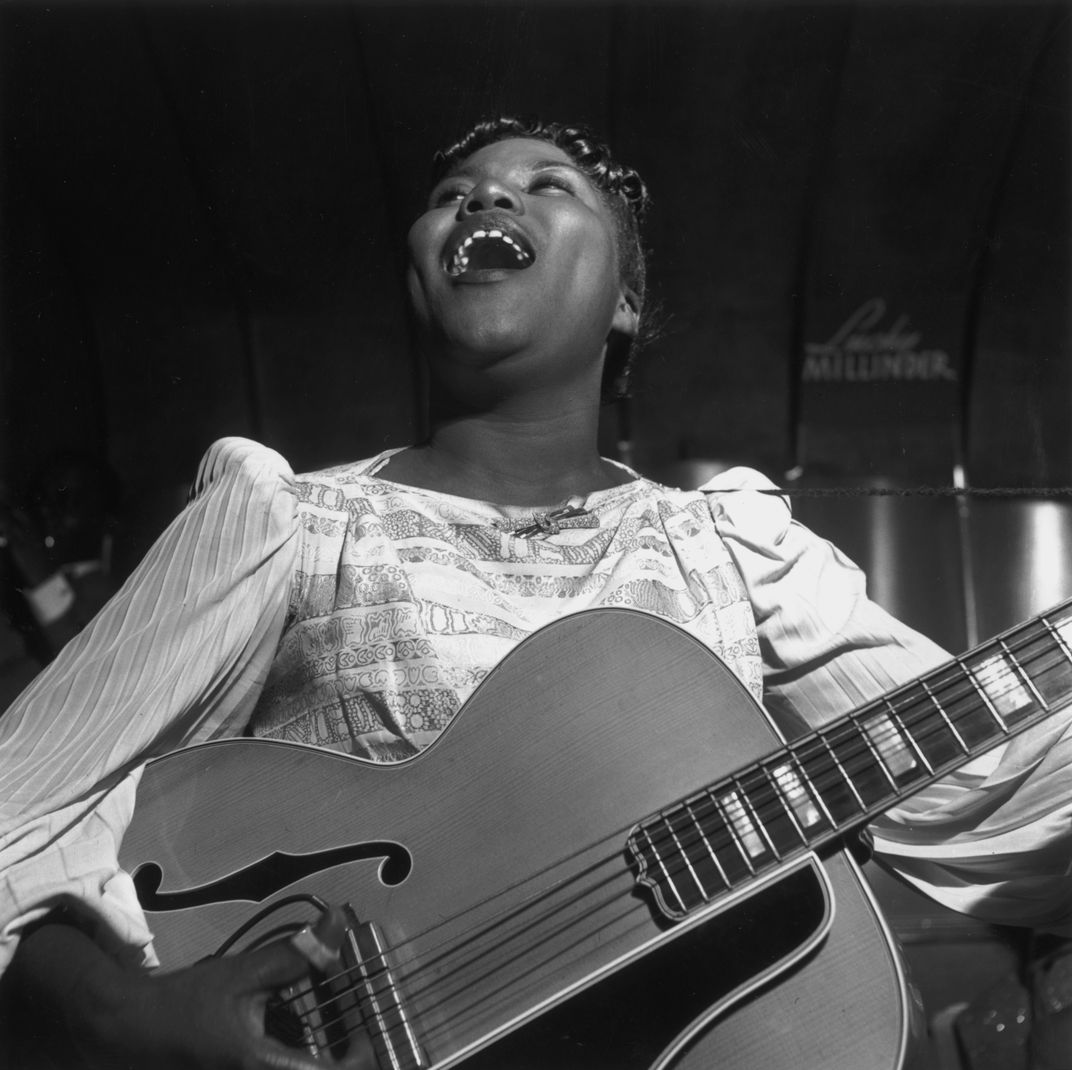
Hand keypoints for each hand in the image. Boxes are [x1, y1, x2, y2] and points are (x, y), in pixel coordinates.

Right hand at [2, 912, 375, 1068]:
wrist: (128, 1029)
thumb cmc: (186, 1004)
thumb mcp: (244, 975)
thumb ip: (296, 955)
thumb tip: (338, 923)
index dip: (363, 1057)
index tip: (370, 1028)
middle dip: (345, 1055)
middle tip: (357, 1024)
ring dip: (320, 1054)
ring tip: (335, 1023)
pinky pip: (283, 1068)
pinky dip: (299, 1054)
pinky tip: (297, 1027)